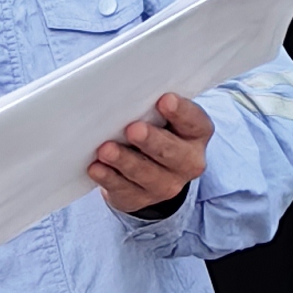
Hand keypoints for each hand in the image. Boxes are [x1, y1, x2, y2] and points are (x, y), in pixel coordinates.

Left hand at [87, 89, 210, 215]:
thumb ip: (153, 106)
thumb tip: (126, 94)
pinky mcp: (141, 198)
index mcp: (196, 134)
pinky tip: (96, 169)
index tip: (165, 100)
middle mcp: (188, 162)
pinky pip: (124, 190)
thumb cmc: (155, 131)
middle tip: (133, 129)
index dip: (180, 112)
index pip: (194, 121)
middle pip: (172, 152)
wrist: (147, 170)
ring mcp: (166, 184)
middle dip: (151, 140)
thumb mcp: (162, 117)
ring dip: (125, 161)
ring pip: (146, 174)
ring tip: (106, 150)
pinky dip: (108, 178)